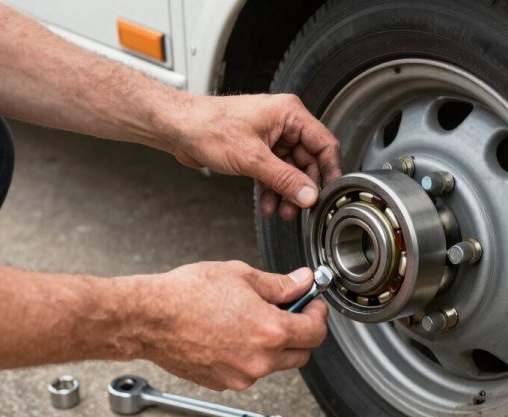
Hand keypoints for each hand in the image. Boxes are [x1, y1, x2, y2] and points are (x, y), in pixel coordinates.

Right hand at [138, 261, 326, 390]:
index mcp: (270, 331)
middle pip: (302, 354)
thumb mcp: (241, 275)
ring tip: (251, 317)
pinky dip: (250, 354)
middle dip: (301, 331)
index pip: (316, 332)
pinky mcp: (222, 382)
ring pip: (275, 364)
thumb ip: (280, 283)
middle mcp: (259, 360)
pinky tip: (232, 332)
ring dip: (274, 344)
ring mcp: (241, 375)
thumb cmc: (187, 294)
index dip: (318, 314)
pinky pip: (249, 370)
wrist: (149, 317)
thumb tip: (303, 281)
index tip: (313, 303)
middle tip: (288, 309)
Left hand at [171, 94, 341, 219]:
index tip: (329, 193)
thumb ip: (284, 179)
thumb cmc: (208, 127)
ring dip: (287, 192)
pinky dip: (272, 189)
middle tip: (300, 208)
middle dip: (303, 187)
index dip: (329, 171)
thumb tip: (309, 195)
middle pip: (308, 160)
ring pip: (290, 170)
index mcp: (289, 114)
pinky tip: (267, 204)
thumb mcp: (252, 159)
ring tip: (282, 211)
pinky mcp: (257, 149)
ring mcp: (270, 136)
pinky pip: (274, 172)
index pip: (324, 144)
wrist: (177, 128)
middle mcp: (283, 123)